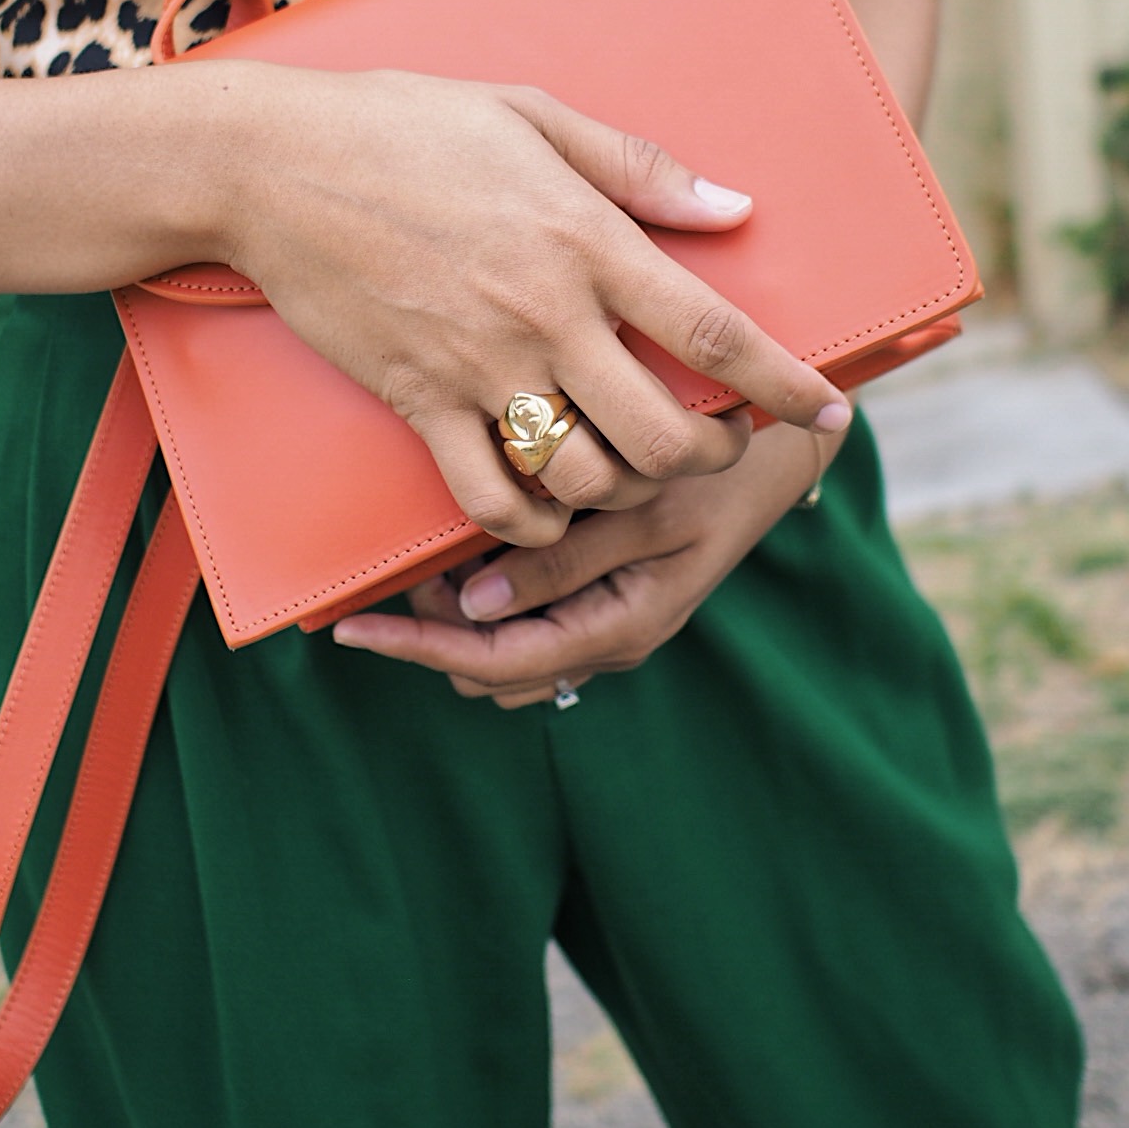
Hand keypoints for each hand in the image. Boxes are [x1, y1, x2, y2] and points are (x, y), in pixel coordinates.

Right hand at [215, 63, 852, 551]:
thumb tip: (735, 207)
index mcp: (586, 239)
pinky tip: (549, 500)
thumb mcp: (533, 114)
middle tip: (720, 442)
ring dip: (626, 488)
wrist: (274, 165)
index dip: (786, 384)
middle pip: (664, 433)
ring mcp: (479, 367)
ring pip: (586, 476)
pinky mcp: (418, 400)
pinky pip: (490, 497)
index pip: (714, 334)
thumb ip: (640, 169)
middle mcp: (544, 315)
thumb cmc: (407, 125)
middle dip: (712, 455)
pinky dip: (532, 519)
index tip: (829, 408)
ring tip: (635, 468)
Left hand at [329, 417, 842, 704]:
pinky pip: (526, 622)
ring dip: (455, 621)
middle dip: (430, 636)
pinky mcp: (603, 595)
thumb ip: (565, 562)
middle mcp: (608, 639)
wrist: (778, 457)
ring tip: (419, 564)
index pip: (495, 664)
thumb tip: (474, 606)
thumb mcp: (649, 512)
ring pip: (503, 653)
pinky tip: (464, 553)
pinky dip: (486, 600)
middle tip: (385, 580)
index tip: (350, 631)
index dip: (417, 649)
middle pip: (488, 669)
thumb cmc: (719, 473)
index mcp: (621, 629)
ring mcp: (605, 621)